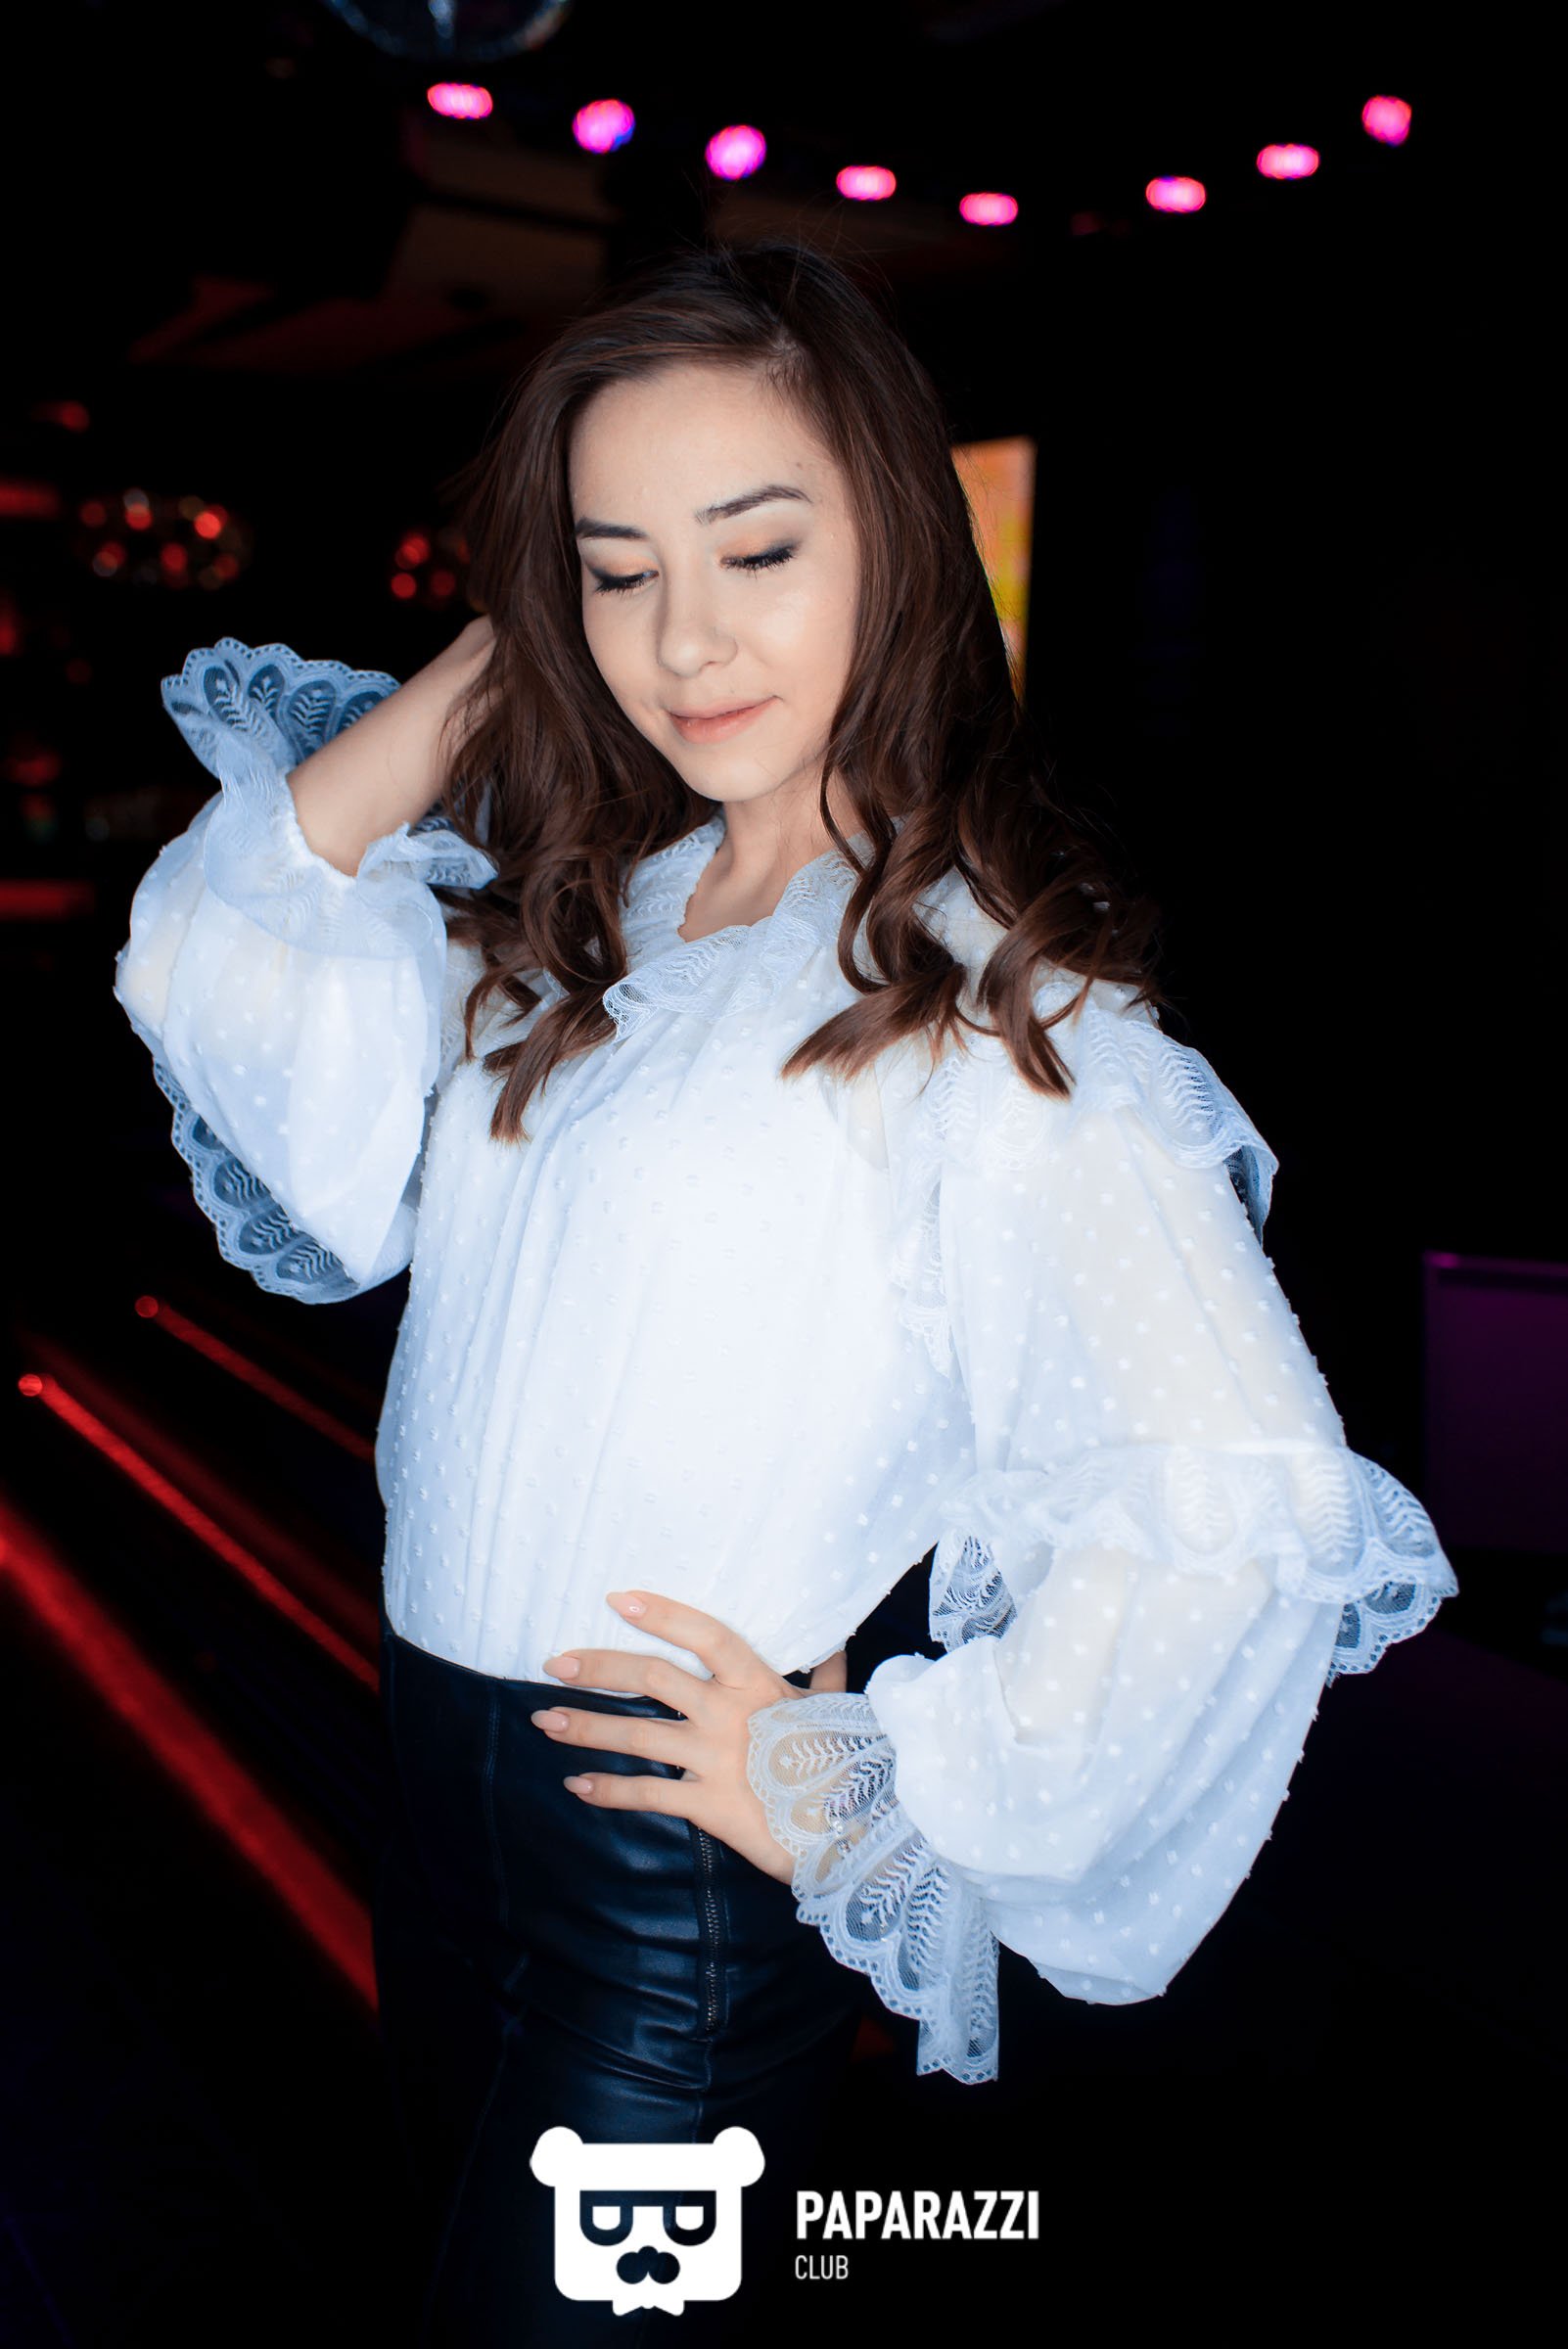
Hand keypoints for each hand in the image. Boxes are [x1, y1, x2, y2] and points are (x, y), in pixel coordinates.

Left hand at [531, 1591, 847, 1883]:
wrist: (852, 1828)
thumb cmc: (842, 1760)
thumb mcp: (833, 1708)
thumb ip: (826, 1674)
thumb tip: (837, 1641)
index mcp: (757, 1682)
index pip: (703, 1634)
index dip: (660, 1614)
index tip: (615, 1600)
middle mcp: (729, 1714)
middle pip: (652, 1678)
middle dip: (598, 1669)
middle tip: (554, 1664)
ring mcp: (715, 1759)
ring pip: (637, 1735)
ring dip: (586, 1727)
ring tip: (545, 1721)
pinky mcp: (708, 1805)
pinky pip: (648, 1795)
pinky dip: (609, 1790)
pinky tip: (577, 1785)